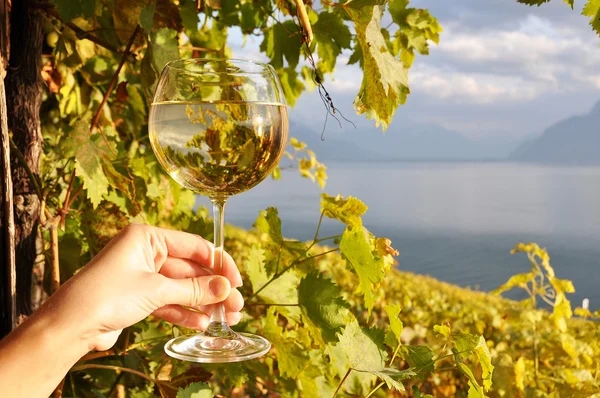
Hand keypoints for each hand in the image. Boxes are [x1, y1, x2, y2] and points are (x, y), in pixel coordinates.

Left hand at [45, 224, 243, 350]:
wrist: (70, 326)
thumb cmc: (106, 295)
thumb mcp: (155, 289)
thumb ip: (193, 289)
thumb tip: (226, 289)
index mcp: (148, 237)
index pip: (194, 246)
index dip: (219, 264)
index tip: (236, 282)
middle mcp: (147, 253)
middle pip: (191, 270)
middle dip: (214, 289)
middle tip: (236, 306)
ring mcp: (143, 276)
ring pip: (182, 288)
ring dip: (203, 303)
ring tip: (226, 319)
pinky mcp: (139, 297)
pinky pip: (170, 302)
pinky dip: (186, 312)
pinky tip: (203, 323)